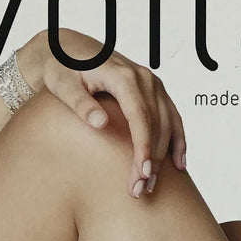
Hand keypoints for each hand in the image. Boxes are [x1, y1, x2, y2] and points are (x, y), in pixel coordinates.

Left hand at [18, 29, 186, 196]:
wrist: (69, 50)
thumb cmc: (62, 69)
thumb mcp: (63, 84)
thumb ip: (80, 103)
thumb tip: (100, 123)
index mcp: (122, 76)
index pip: (140, 116)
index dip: (143, 146)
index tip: (141, 173)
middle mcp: (143, 78)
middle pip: (155, 124)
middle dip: (150, 159)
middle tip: (139, 190)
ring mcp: (152, 84)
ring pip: (168, 124)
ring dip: (163, 156)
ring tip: (150, 185)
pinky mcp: (155, 91)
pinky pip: (173, 118)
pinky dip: (177, 141)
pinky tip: (178, 165)